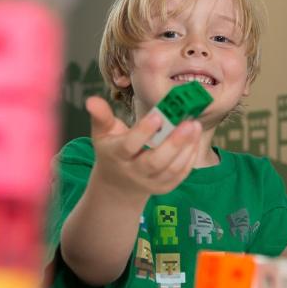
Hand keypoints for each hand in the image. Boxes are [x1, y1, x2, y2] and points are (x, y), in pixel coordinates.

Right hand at [85, 96, 201, 196]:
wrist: (117, 185)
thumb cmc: (111, 151)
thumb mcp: (102, 134)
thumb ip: (100, 116)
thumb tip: (91, 100)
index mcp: (116, 156)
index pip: (129, 146)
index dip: (143, 132)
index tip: (158, 115)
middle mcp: (133, 172)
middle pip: (154, 162)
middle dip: (173, 143)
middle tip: (189, 123)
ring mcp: (149, 182)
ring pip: (170, 169)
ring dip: (185, 149)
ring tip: (194, 126)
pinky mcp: (163, 187)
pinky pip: (179, 175)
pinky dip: (189, 159)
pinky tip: (195, 140)